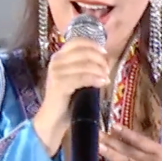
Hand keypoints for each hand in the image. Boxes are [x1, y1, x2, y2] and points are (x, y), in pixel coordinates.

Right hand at [31, 38, 109, 155]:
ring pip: (85, 65)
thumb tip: (107, 59)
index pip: (77, 41)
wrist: (54, 119)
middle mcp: (56, 61)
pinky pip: (82, 77)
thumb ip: (87, 66)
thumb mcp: (77, 78)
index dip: (93, 45)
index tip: (105, 54)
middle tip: (107, 70)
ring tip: (106, 78)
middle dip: (100, 59)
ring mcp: (56, 72)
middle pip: (84, 51)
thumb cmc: (68, 99)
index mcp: (59, 56)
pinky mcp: (59, 84)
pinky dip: (95, 79)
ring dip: (100, 70)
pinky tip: (102, 83)